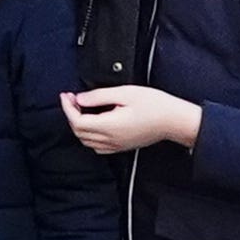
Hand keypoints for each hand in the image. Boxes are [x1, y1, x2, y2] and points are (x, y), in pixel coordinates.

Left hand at [60, 82, 199, 154]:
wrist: (174, 121)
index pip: (77, 122)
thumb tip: (79, 99)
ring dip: (79, 125)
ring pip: (86, 141)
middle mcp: (110, 140)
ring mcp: (116, 146)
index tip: (66, 95)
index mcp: (110, 126)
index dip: (67, 108)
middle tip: (71, 98)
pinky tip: (93, 122)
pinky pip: (97, 146)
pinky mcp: (122, 147)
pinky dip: (89, 135)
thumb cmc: (154, 105)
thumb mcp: (125, 93)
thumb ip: (99, 96)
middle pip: (79, 132)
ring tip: (80, 108)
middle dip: (71, 115)